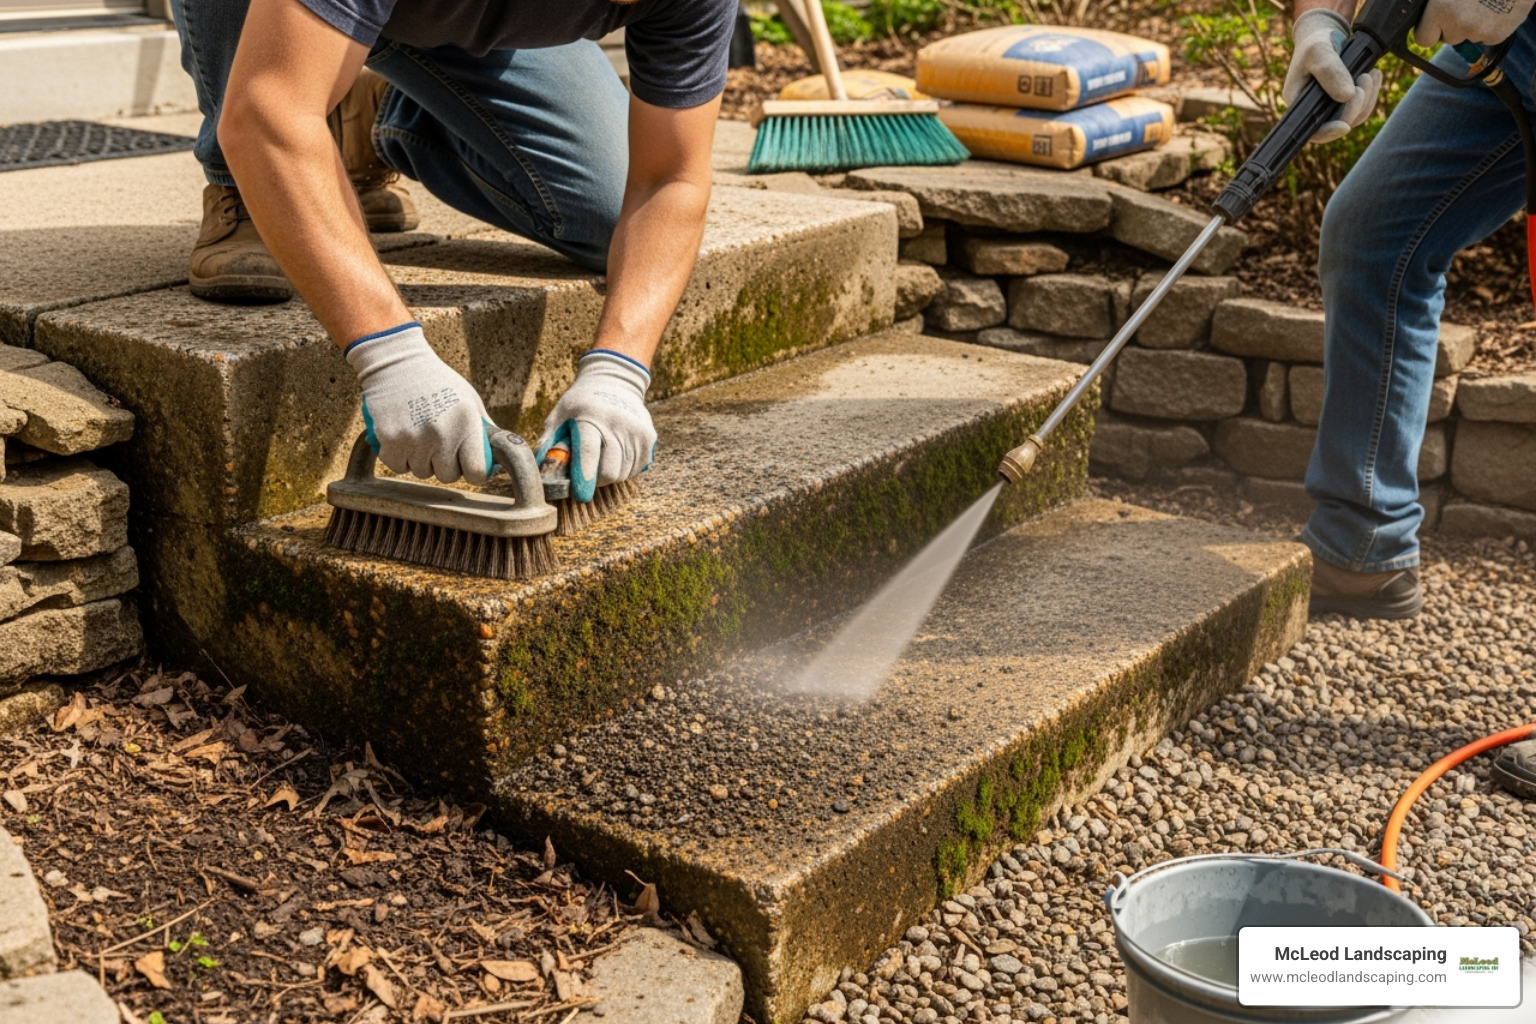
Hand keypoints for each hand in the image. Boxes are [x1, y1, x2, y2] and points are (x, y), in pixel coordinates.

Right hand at [346, 322, 494, 484]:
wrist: (395, 361)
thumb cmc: (437, 381)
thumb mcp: (468, 399)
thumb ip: (483, 429)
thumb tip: (497, 459)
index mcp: (467, 423)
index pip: (476, 471)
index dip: (473, 471)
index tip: (467, 464)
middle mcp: (442, 433)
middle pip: (447, 476)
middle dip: (444, 464)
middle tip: (438, 442)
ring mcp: (414, 437)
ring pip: (421, 471)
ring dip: (420, 460)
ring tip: (418, 433)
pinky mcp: (389, 439)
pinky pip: (398, 466)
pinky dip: (399, 457)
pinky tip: (402, 436)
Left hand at [536, 350, 655, 502]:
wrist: (615, 381)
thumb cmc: (581, 403)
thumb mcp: (559, 415)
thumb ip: (549, 444)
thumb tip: (540, 475)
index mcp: (590, 417)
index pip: (588, 453)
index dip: (583, 478)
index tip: (579, 495)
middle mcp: (617, 424)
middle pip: (609, 472)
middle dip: (596, 480)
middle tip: (587, 473)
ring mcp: (636, 431)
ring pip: (623, 474)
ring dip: (609, 474)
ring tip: (602, 457)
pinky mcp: (649, 438)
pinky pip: (635, 469)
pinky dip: (623, 468)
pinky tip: (616, 453)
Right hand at [1284, 8, 1382, 144]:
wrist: (1324, 35)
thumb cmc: (1315, 43)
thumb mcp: (1319, 51)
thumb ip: (1330, 71)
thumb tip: (1347, 96)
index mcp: (1298, 104)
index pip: (1311, 130)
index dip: (1327, 133)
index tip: (1344, 126)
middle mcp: (1313, 110)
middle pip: (1338, 123)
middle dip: (1355, 105)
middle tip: (1365, 77)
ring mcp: (1331, 107)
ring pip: (1355, 116)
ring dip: (1368, 97)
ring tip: (1370, 73)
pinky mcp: (1345, 101)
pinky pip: (1363, 106)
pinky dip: (1372, 92)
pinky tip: (1374, 74)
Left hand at [1418, 0, 1534, 46]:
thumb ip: (1438, 3)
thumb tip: (1427, 10)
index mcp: (1440, 10)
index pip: (1424, 39)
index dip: (1431, 30)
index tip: (1437, 22)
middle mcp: (1457, 26)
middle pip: (1449, 38)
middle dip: (1455, 26)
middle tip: (1468, 5)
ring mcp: (1478, 32)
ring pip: (1470, 37)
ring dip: (1475, 25)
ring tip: (1486, 3)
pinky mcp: (1497, 36)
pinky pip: (1489, 37)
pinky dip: (1493, 26)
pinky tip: (1499, 8)